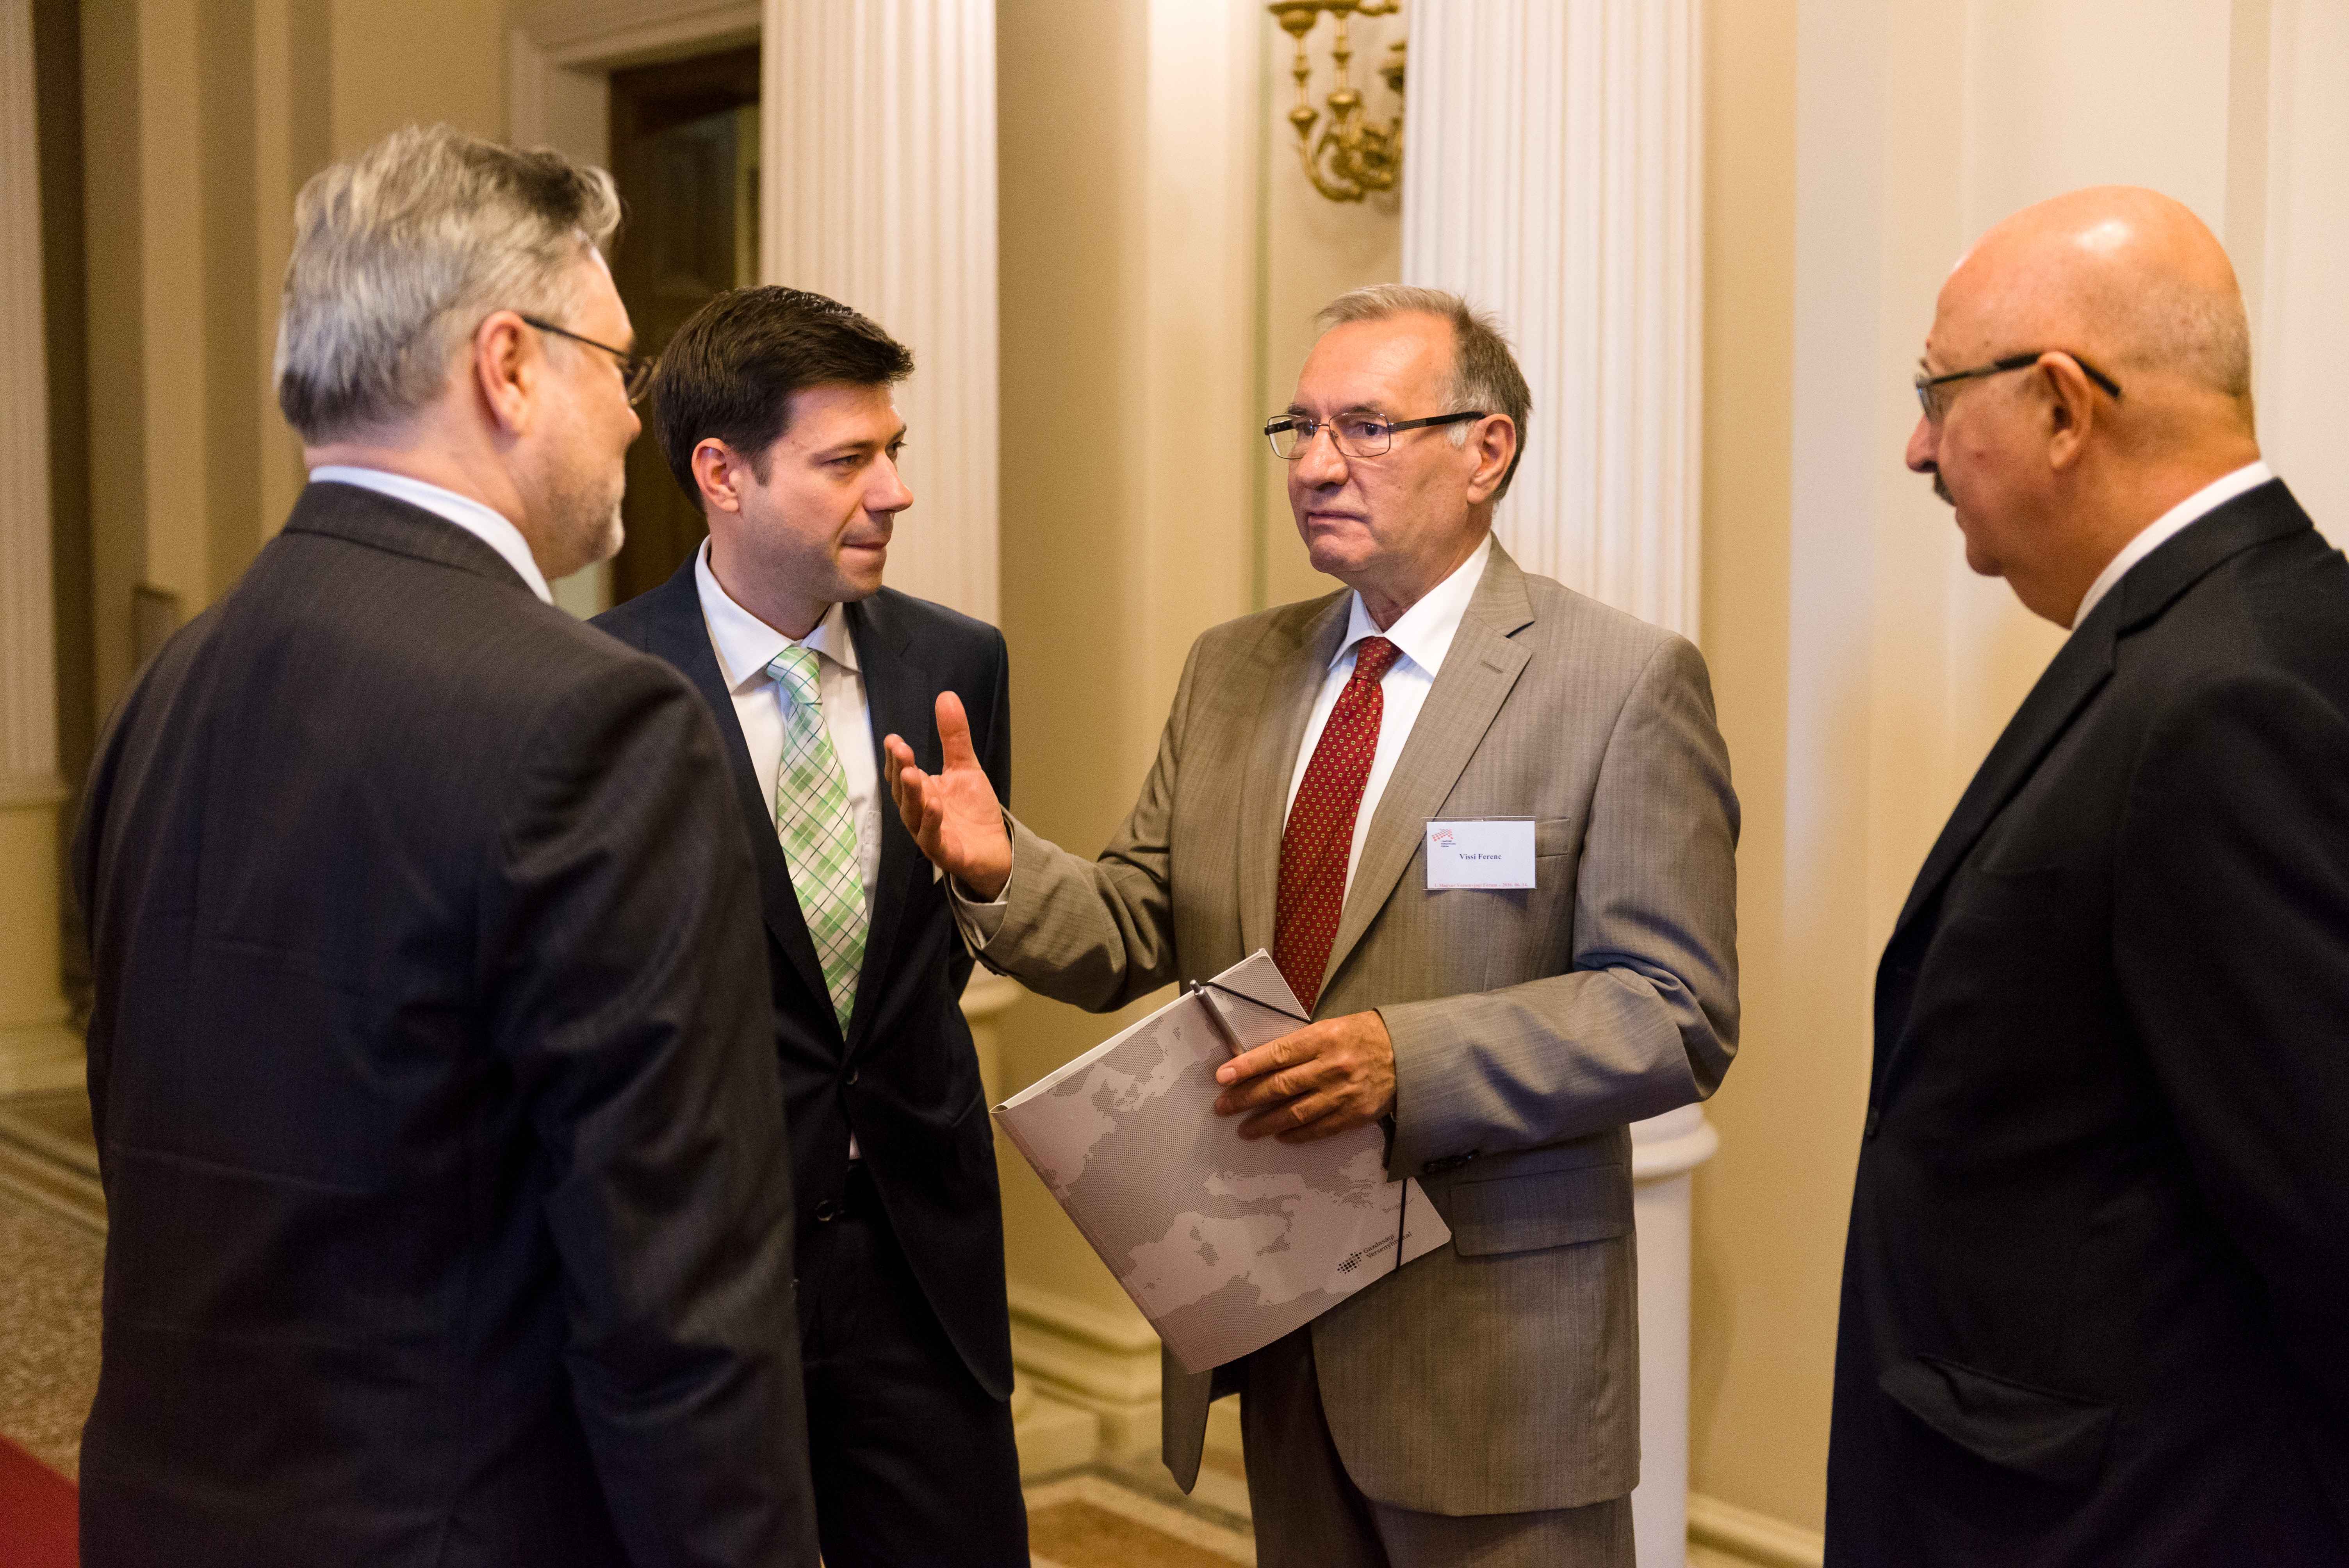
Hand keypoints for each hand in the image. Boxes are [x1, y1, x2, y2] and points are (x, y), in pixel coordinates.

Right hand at [884, 692, 1013, 899]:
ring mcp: (928, 834)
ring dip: (912, 794)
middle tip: (901, 749)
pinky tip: (935, 804)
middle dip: (901, 770)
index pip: (902, 773)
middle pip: (904, 792)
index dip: (896, 758)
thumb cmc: (973, 810)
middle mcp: (918, 812)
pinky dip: (931, 822)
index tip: (894, 739)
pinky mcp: (944, 852)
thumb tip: (946, 696)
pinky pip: (932, 838)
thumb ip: (954, 737)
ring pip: (913, 815)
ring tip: (913, 773)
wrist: (995, 849)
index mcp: (920, 791)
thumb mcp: (965, 767)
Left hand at [1213, 1011, 1395, 1142]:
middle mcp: (1331, 1066)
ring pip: (1296, 1112)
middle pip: (1280, 1086)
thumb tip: (1259, 1063)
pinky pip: (1319, 1129)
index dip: (1247, 1067)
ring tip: (1245, 1129)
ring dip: (1265, 1123)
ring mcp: (1343, 1093)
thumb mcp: (1330, 1027)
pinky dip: (1297, 1134)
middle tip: (1224, 1107)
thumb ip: (1299, 1046)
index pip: (1276, 1054)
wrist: (1408, 1053)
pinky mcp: (1355, 1115)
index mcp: (1323, 1038)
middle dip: (1247, 1098)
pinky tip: (1279, 1135)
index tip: (1223, 1077)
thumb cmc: (1362, 1036)